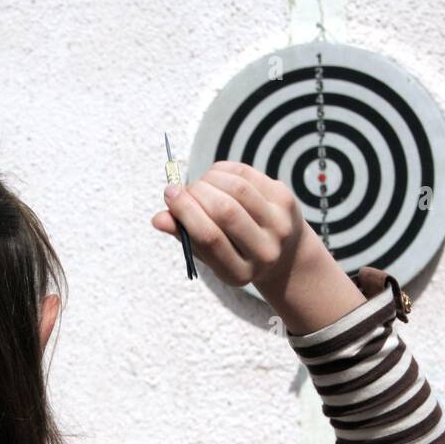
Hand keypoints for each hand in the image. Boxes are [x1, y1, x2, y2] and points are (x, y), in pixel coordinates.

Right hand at [150, 160, 310, 290]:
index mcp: (239, 273)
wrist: (284, 252)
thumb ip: (186, 236)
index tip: (169, 194)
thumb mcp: (209, 254)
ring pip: (238, 189)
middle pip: (225, 211)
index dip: (186, 211)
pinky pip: (249, 175)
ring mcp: (280, 224)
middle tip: (182, 189)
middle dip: (197, 193)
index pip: (209, 238)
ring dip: (209, 179)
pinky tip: (214, 175)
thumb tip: (158, 219)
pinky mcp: (286, 200)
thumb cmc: (234, 252)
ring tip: (198, 184)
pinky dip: (224, 170)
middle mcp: (264, 252)